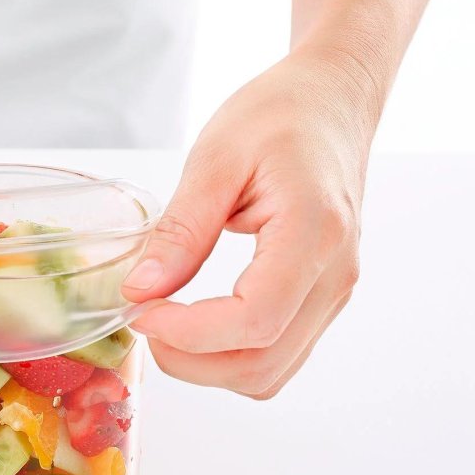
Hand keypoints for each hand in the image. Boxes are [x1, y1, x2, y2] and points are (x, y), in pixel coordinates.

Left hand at [122, 50, 373, 398]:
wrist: (333, 101)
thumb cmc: (281, 115)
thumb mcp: (215, 158)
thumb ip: (179, 230)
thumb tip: (140, 290)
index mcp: (313, 232)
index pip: (254, 321)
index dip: (187, 332)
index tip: (140, 308)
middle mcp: (334, 275)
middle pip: (261, 364)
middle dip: (189, 359)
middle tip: (144, 319)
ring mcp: (333, 292)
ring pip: (269, 372)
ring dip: (208, 366)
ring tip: (166, 322)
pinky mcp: (322, 299)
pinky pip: (277, 355)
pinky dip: (229, 354)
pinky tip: (196, 321)